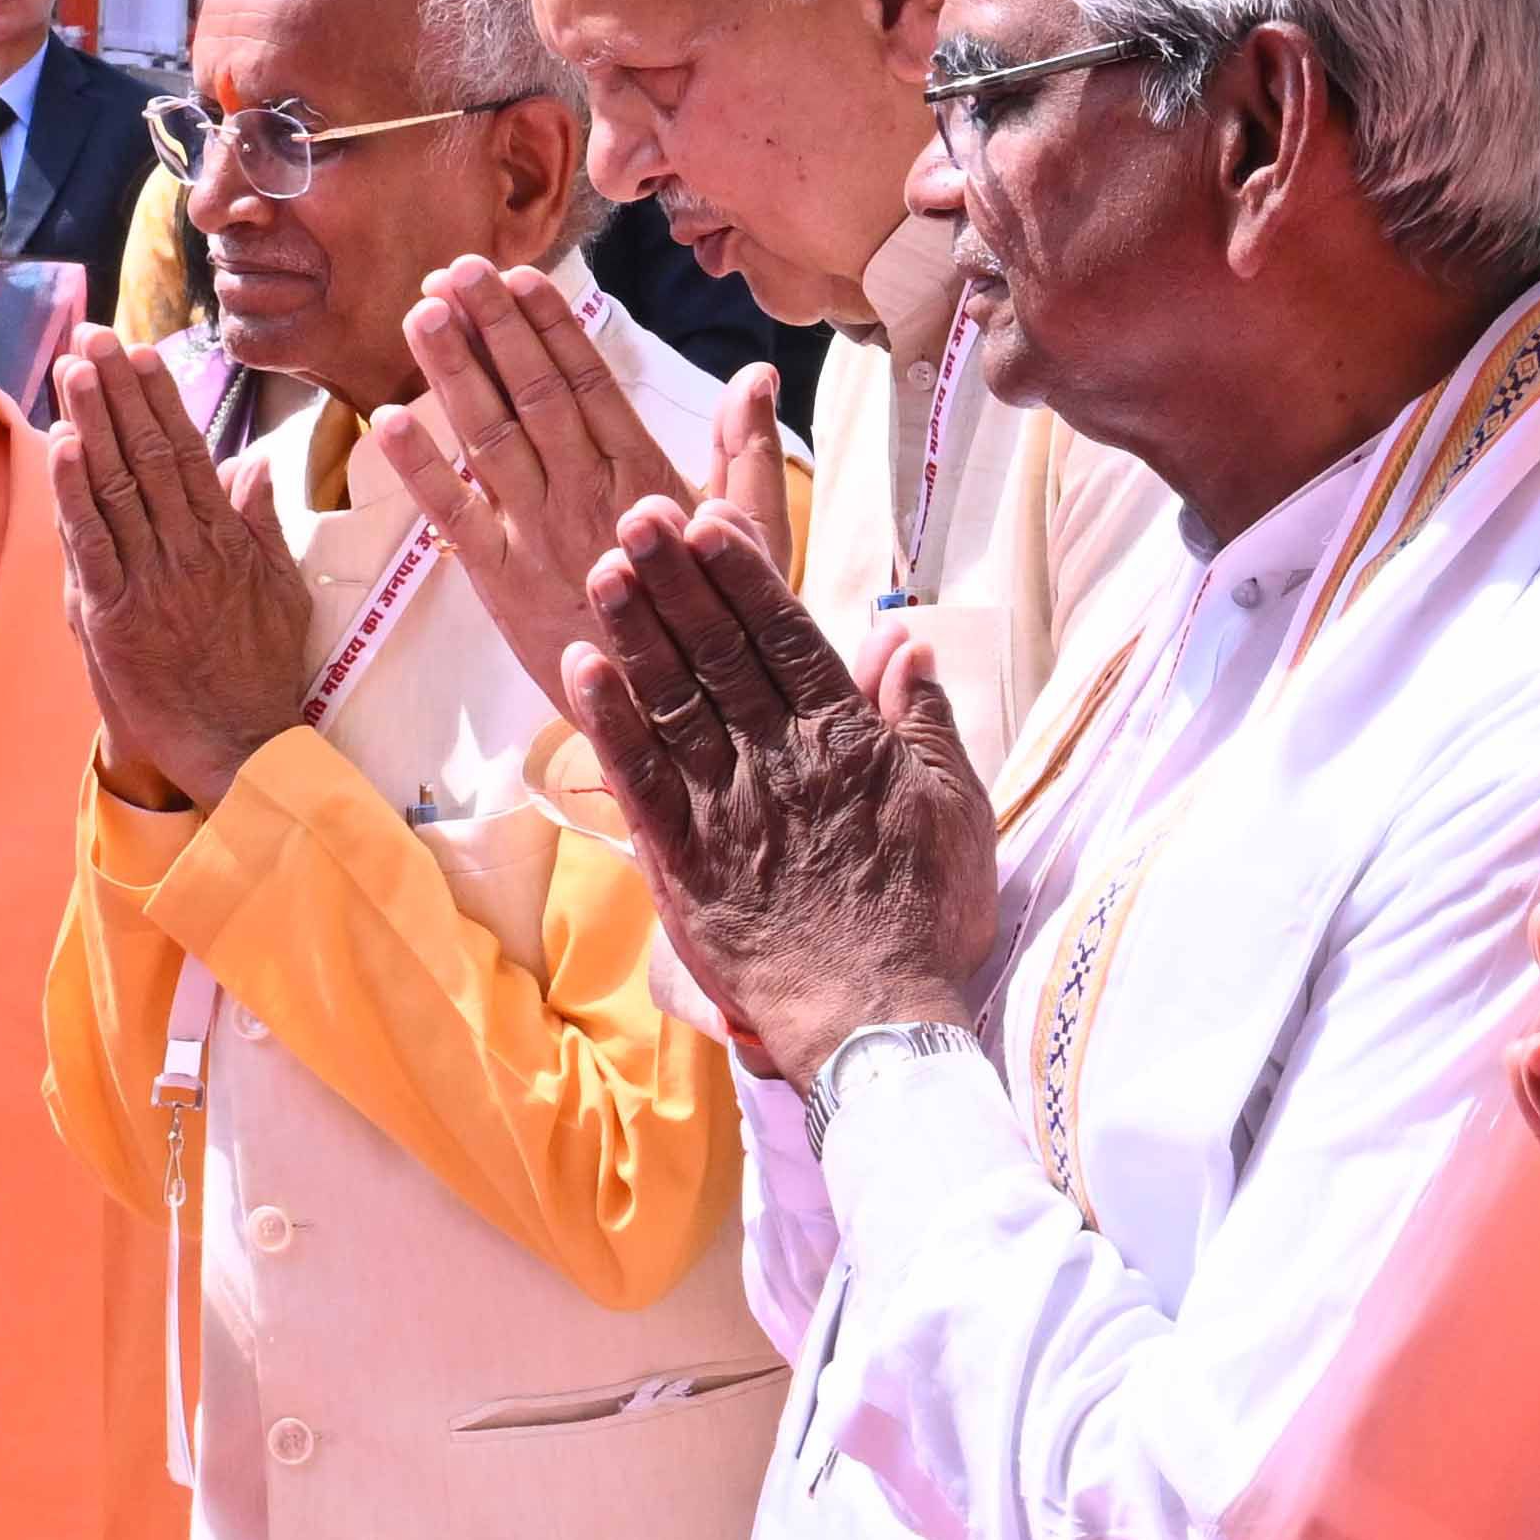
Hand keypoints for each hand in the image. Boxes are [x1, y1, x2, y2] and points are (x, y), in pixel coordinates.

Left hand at [51, 326, 312, 809]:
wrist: (240, 745)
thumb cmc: (261, 671)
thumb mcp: (282, 591)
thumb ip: (262, 524)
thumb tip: (256, 463)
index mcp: (228, 539)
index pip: (187, 450)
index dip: (160, 397)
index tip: (139, 353)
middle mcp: (189, 550)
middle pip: (147, 453)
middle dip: (117, 391)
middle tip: (93, 338)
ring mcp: (150, 581)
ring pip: (118, 486)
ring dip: (92, 421)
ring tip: (71, 368)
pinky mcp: (115, 616)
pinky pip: (93, 542)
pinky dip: (75, 492)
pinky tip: (63, 444)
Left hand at [364, 260, 790, 713]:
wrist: (676, 721)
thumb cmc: (716, 622)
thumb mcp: (752, 535)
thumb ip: (750, 451)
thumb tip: (757, 375)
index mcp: (646, 477)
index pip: (591, 382)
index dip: (552, 325)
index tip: (522, 274)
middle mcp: (587, 496)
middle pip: (534, 394)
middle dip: (493, 326)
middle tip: (456, 267)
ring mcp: (539, 537)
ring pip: (490, 439)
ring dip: (453, 372)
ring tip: (421, 311)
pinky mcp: (500, 583)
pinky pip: (453, 517)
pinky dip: (420, 470)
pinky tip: (388, 421)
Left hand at [561, 493, 995, 1086]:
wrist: (876, 1024)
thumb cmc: (928, 920)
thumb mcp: (959, 811)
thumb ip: (926, 721)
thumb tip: (905, 642)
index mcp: (846, 742)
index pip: (787, 637)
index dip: (743, 575)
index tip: (709, 519)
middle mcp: (777, 760)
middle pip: (719, 653)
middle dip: (676, 579)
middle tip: (637, 515)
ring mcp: (724, 810)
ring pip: (672, 701)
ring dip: (635, 630)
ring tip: (604, 567)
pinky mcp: (682, 863)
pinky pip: (637, 779)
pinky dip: (608, 720)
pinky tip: (580, 666)